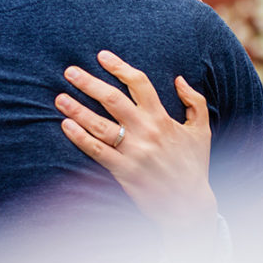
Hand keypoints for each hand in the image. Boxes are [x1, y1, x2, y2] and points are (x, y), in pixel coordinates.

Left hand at [55, 50, 216, 260]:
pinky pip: (97, 151)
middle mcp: (147, 132)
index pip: (139, 84)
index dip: (119, 67)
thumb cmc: (194, 165)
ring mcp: (134, 152)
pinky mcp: (124, 171)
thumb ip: (195, 102)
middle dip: (89, 83)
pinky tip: (65, 125)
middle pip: (112, 100)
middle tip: (69, 71)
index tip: (101, 56)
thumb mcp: (202, 131)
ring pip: (100, 125)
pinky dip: (80, 138)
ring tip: (59, 97)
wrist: (189, 205)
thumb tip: (178, 79)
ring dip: (77, 109)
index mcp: (163, 119)